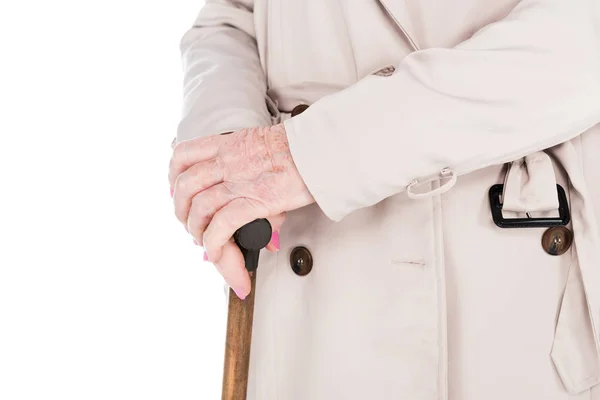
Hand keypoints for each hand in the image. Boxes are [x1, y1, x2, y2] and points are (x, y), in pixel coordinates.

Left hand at [168, 124, 314, 297]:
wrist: (320, 150)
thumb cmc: (300, 150)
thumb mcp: (266, 150)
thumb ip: (254, 177)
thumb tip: (260, 212)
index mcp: (228, 144)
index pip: (183, 154)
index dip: (173, 176)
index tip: (177, 192)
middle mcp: (228, 161)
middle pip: (185, 185)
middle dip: (181, 210)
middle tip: (190, 223)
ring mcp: (240, 181)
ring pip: (199, 208)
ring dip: (196, 230)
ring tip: (204, 241)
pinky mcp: (255, 200)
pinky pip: (222, 225)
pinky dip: (214, 242)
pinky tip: (216, 251)